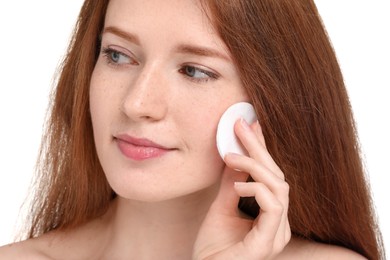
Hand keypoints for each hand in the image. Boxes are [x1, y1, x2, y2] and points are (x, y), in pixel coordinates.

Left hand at [193, 119, 290, 259]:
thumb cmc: (212, 248)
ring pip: (279, 187)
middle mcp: (278, 224)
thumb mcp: (221, 207)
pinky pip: (274, 206)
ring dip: (256, 166)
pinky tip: (238, 186)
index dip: (261, 149)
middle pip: (277, 177)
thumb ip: (231, 184)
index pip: (270, 176)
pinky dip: (257, 189)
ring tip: (232, 156)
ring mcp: (276, 234)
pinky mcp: (268, 243)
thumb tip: (234, 155)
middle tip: (241, 126)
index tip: (250, 126)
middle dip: (259, 148)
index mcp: (270, 216)